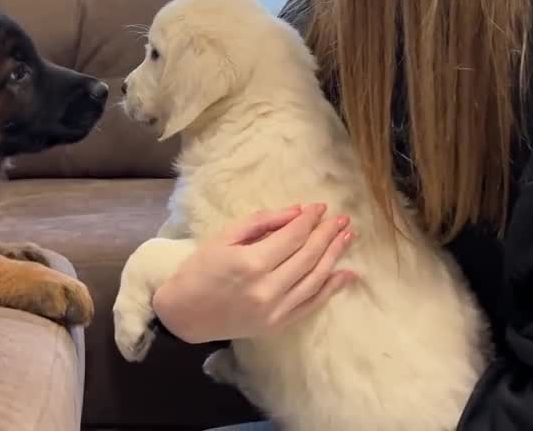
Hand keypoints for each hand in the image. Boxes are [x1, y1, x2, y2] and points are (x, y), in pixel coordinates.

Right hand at [151, 203, 356, 343]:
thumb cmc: (198, 270)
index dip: (309, 220)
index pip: (292, 236)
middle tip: (342, 219)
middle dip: (328, 235)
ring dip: (335, 256)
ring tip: (348, 238)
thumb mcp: (223, 237)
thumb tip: (296, 211)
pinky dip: (331, 289)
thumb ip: (261, 222)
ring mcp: (275, 310)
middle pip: (308, 256)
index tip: (320, 207)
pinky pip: (311, 304)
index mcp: (251, 263)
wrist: (184, 315)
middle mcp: (268, 288)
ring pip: (315, 279)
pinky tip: (346, 274)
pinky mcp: (278, 325)